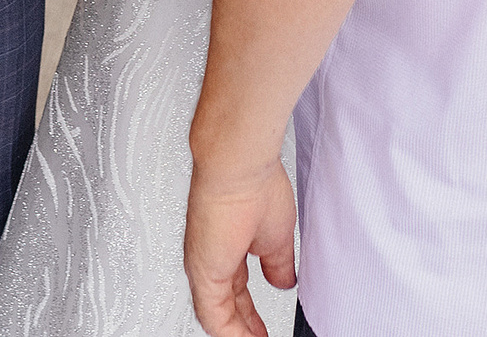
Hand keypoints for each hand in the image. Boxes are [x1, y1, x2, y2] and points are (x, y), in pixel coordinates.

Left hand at [184, 155, 297, 336]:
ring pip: (217, 314)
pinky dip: (230, 334)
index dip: (249, 312)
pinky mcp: (203, 273)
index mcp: (227, 247)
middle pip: (226, 304)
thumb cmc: (254, 184)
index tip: (261, 328)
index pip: (235, 290)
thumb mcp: (276, 237)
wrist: (239, 166)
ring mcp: (204, 266)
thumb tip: (283, 280)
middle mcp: (211, 258)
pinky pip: (214, 317)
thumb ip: (278, 263)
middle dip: (243, 326)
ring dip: (237, 333)